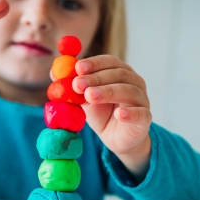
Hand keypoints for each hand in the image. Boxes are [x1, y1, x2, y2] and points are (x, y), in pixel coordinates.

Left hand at [73, 55, 151, 180]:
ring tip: (90, 96)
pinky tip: (119, 114)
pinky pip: (141, 114)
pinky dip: (131, 113)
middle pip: (119, 74)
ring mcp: (142, 100)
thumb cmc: (102, 114)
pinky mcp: (145, 119)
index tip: (78, 67)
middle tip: (78, 84)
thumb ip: (72, 85)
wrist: (116, 138)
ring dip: (108, 92)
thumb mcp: (84, 99)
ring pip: (129, 91)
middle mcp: (134, 82)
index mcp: (120, 73)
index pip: (110, 62)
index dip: (94, 63)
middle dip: (97, 78)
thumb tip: (53, 72)